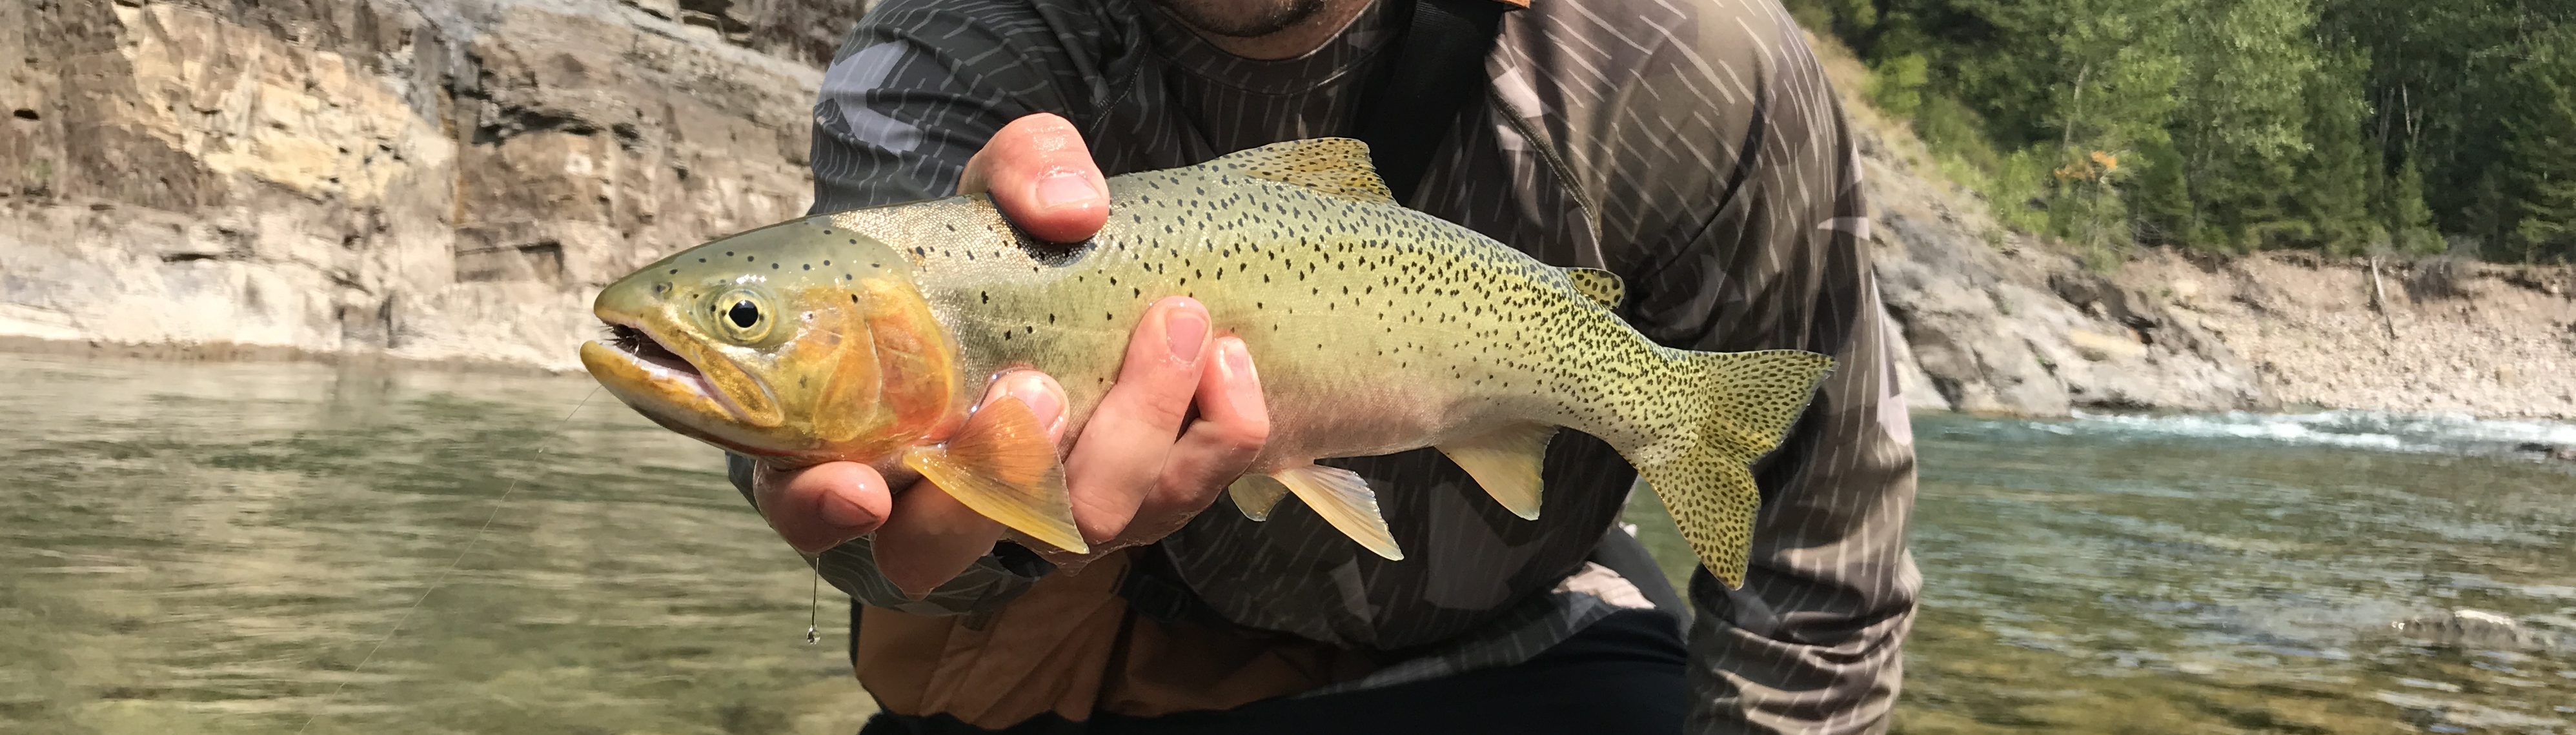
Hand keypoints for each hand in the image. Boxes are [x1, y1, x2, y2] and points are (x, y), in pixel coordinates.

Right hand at [750, 113, 1272, 595]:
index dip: (822, 512)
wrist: (1088, 275)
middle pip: (948, 548)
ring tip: (1176, 325)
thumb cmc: (1001, 245)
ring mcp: (1044, 518)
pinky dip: (1218, 438)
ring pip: (1078, 528)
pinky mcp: (1140, 507)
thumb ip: (1020, 173)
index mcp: (857, 434)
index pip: (809, 508)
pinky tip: (1231, 359)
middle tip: (1038, 389)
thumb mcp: (996, 188)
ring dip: (1132, 434)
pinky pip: (1183, 501)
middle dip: (1001, 477)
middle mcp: (943, 501)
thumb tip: (1071, 208)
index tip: (863, 486)